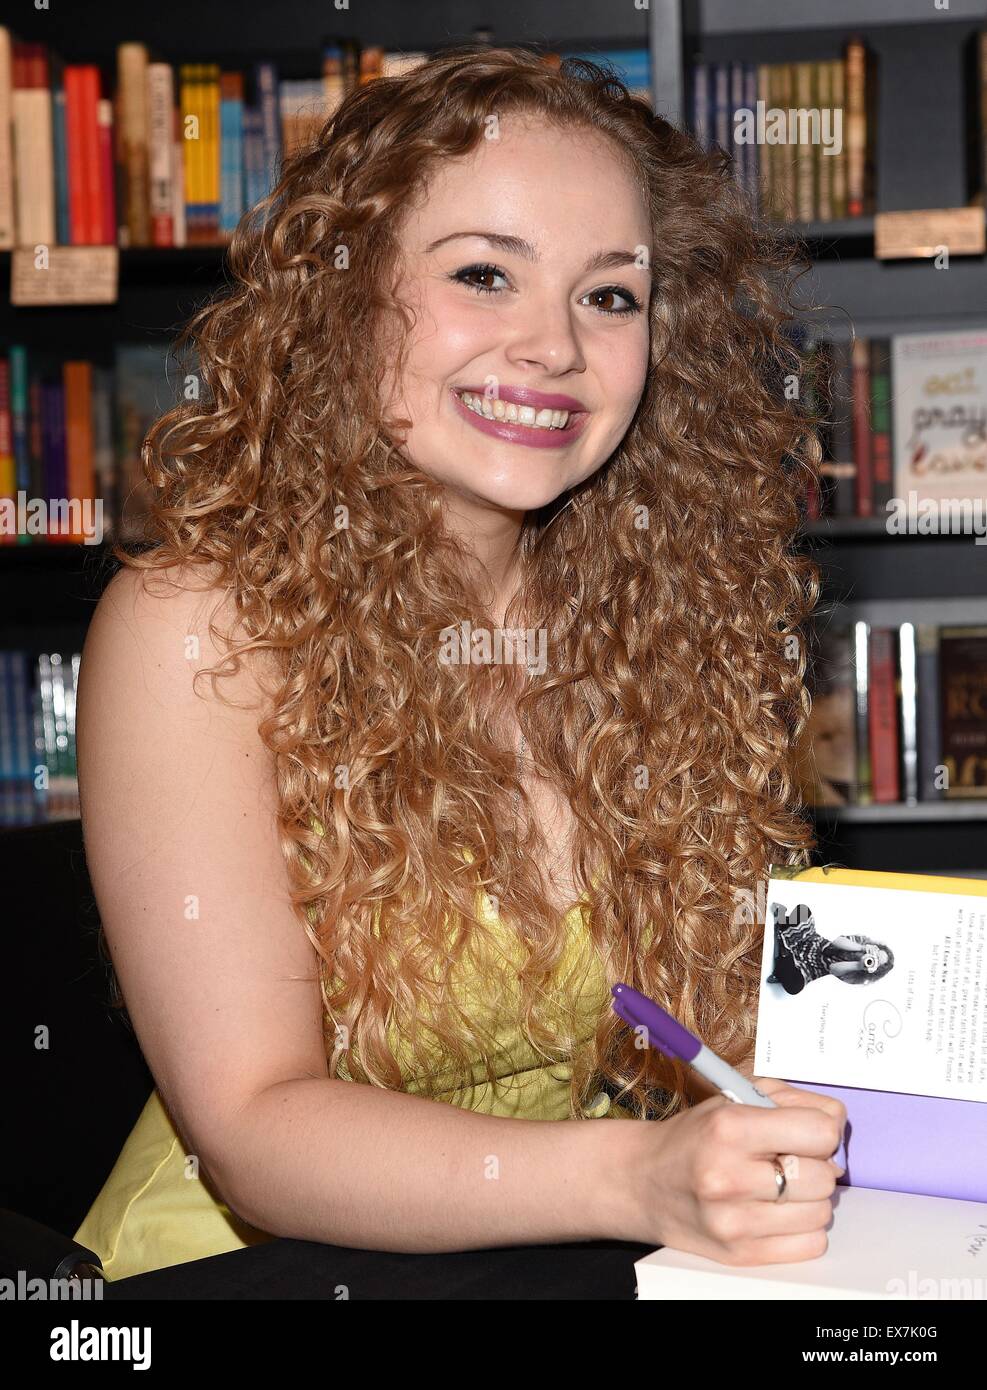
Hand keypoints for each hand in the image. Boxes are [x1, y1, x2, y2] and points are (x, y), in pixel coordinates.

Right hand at [604, 1077, 846, 1264]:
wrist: (644, 1181)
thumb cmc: (697, 1135)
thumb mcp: (736, 1096)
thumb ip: (793, 1101)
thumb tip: (837, 1125)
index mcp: (729, 1128)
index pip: (821, 1133)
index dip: (821, 1131)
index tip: (805, 1132)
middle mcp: (729, 1176)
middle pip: (824, 1177)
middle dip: (815, 1165)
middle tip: (790, 1159)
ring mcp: (734, 1221)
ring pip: (822, 1214)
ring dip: (810, 1199)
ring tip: (780, 1186)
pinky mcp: (740, 1254)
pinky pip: (810, 1245)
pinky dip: (803, 1228)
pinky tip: (777, 1212)